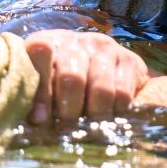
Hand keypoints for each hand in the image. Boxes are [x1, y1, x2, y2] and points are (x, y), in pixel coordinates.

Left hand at [22, 29, 150, 123]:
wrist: (104, 76)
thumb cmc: (61, 89)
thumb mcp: (44, 91)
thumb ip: (36, 101)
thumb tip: (38, 119)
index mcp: (46, 43)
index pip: (40, 50)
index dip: (40, 88)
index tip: (40, 119)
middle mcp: (75, 40)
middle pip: (72, 77)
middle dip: (69, 111)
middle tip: (68, 127)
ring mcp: (104, 47)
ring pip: (101, 89)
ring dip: (95, 115)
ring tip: (90, 124)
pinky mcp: (129, 59)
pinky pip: (123, 94)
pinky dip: (117, 112)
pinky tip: (110, 114)